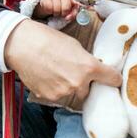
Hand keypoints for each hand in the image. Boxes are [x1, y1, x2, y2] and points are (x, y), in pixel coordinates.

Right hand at [4, 20, 121, 103]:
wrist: (22, 45)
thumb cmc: (47, 40)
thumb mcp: (74, 45)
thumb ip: (86, 60)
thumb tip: (91, 68)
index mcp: (89, 67)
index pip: (113, 79)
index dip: (114, 78)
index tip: (114, 79)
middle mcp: (79, 83)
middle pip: (90, 90)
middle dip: (85, 83)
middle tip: (75, 72)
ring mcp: (64, 92)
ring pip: (73, 94)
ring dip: (69, 87)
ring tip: (57, 72)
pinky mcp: (50, 97)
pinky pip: (58, 96)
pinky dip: (55, 89)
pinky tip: (47, 76)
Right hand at [35, 0, 80, 21]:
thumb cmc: (60, 1)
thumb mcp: (69, 6)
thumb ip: (74, 12)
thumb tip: (72, 17)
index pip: (77, 0)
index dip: (82, 5)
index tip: (91, 8)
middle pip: (65, 9)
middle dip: (64, 12)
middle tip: (62, 10)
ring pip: (57, 10)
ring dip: (56, 12)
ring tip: (56, 8)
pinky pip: (49, 9)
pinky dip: (49, 11)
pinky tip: (50, 7)